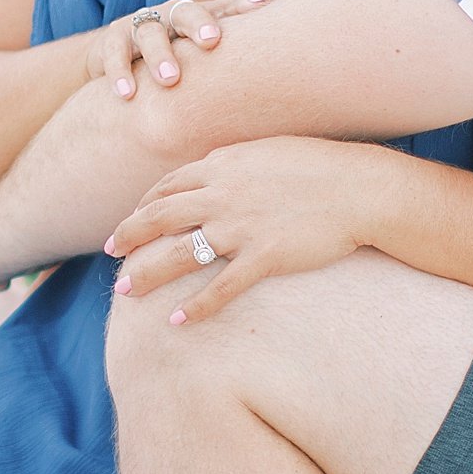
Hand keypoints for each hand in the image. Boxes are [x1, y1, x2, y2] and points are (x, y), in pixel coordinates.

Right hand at [84, 0, 263, 98]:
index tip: (260, 7)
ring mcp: (140, 24)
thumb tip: (281, 72)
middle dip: (199, 24)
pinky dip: (120, 72)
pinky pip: (115, 52)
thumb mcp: (200, 57)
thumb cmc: (172, 58)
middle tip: (212, 42)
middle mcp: (171, 14)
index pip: (223, 6)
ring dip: (160, 55)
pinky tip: (127, 94)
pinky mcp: (112, 39)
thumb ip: (233, 59)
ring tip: (170, 80)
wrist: (117, 58)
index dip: (241, 4)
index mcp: (198, 17)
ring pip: (150, 32)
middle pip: (187, 11)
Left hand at [105, 139, 398, 324]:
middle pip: (159, 217)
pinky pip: (220, 287)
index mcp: (223, 166)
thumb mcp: (270, 152)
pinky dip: (195, 307)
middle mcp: (223, 195)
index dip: (143, 205)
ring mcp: (241, 227)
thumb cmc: (322, 167)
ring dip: (147, 274)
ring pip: (179, 253)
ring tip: (123, 291)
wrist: (361, 188)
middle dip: (129, 236)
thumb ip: (236, 164)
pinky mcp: (264, 257)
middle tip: (110, 253)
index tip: (130, 221)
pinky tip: (177, 321)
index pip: (168, 186)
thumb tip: (214, 170)